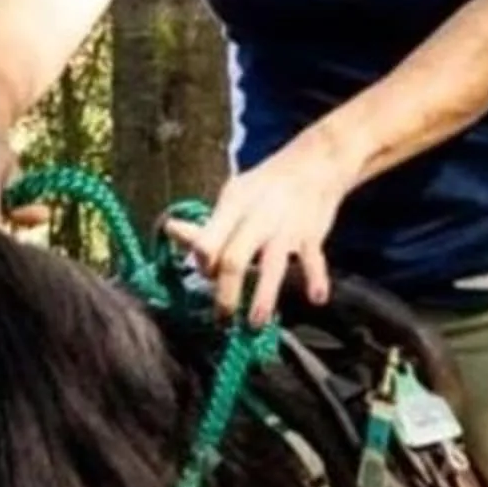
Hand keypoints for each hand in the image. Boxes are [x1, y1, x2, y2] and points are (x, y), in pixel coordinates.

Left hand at [163, 135, 358, 325]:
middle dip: (226, 293)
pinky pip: (314, 260)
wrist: (314, 163)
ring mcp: (286, 229)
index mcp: (233, 207)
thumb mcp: (233, 197)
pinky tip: (317, 299)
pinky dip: (317, 279)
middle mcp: (258, 219)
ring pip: (272, 266)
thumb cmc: (266, 186)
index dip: (202, 264)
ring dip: (264, 297)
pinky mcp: (312, 235)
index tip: (204, 277)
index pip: (209, 241)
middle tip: (221, 319)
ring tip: (256, 323)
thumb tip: (170, 230)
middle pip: (235, 260)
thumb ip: (208, 224)